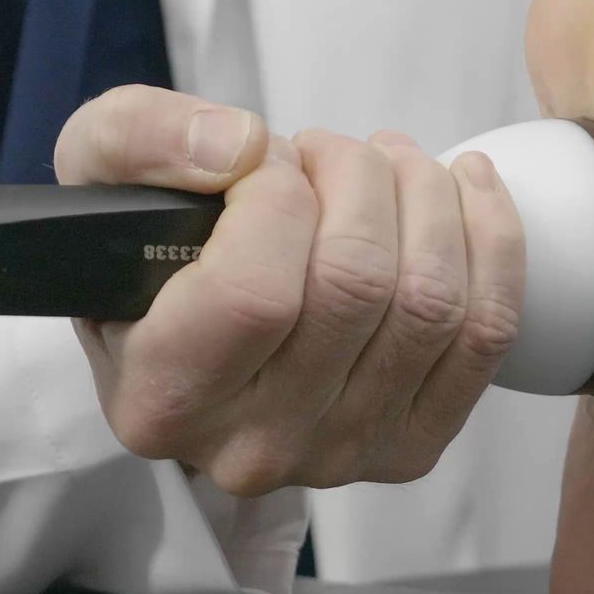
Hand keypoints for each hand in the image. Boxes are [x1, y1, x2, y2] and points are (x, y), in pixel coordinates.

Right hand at [53, 85, 525, 495]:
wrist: (198, 321)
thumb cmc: (149, 245)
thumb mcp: (100, 170)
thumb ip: (142, 139)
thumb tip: (241, 149)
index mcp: (162, 399)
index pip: (254, 292)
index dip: (278, 195)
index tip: (267, 163)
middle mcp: (252, 448)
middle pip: (357, 286)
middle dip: (360, 179)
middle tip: (332, 150)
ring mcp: (343, 454)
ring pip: (432, 303)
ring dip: (428, 198)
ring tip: (391, 161)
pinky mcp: (415, 443)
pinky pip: (488, 334)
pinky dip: (492, 241)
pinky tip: (465, 187)